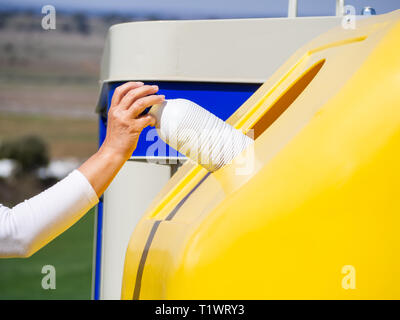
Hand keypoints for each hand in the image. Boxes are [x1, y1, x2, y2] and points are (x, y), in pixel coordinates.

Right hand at [78, 82, 164, 196]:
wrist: (112, 153)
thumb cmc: (116, 139)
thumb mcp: (115, 121)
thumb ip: (123, 112)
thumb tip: (141, 105)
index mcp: (113, 110)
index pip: (120, 91)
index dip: (131, 85)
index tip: (141, 84)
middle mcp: (118, 112)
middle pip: (133, 94)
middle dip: (146, 89)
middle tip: (156, 88)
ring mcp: (125, 120)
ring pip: (141, 103)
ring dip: (153, 99)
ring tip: (161, 98)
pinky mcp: (133, 129)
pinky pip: (147, 118)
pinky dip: (153, 118)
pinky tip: (154, 121)